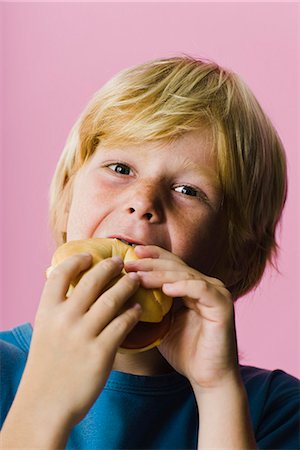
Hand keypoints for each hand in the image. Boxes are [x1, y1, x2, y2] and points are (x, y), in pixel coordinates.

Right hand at [19, 253, 141, 426]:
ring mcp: (83, 335)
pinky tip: (138, 309)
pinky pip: (122, 324)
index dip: (77, 260)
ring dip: (127, 285)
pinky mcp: (101, 352)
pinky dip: (132, 313)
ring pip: (112, 299)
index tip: (90, 256)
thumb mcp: (44, 333)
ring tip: (135, 280)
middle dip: (110, 267)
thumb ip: (57, 311)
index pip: (60, 274)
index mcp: (47, 312)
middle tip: (121, 262)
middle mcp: (64, 319)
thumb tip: (72, 290)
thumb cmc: (46, 368)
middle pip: (92, 281)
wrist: (45, 405)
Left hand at [125, 246, 239, 390]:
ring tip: (139, 276)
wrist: (208, 379)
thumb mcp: (161, 325)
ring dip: (160, 274)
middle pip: (176, 266)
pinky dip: (183, 286)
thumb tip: (123, 294)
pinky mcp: (222, 305)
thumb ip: (151, 307)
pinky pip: (201, 289)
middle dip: (150, 263)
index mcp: (192, 287)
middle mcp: (206, 285)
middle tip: (129, 262)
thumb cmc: (186, 353)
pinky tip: (166, 288)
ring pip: (184, 275)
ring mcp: (216, 293)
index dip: (152, 257)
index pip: (171, 265)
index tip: (130, 253)